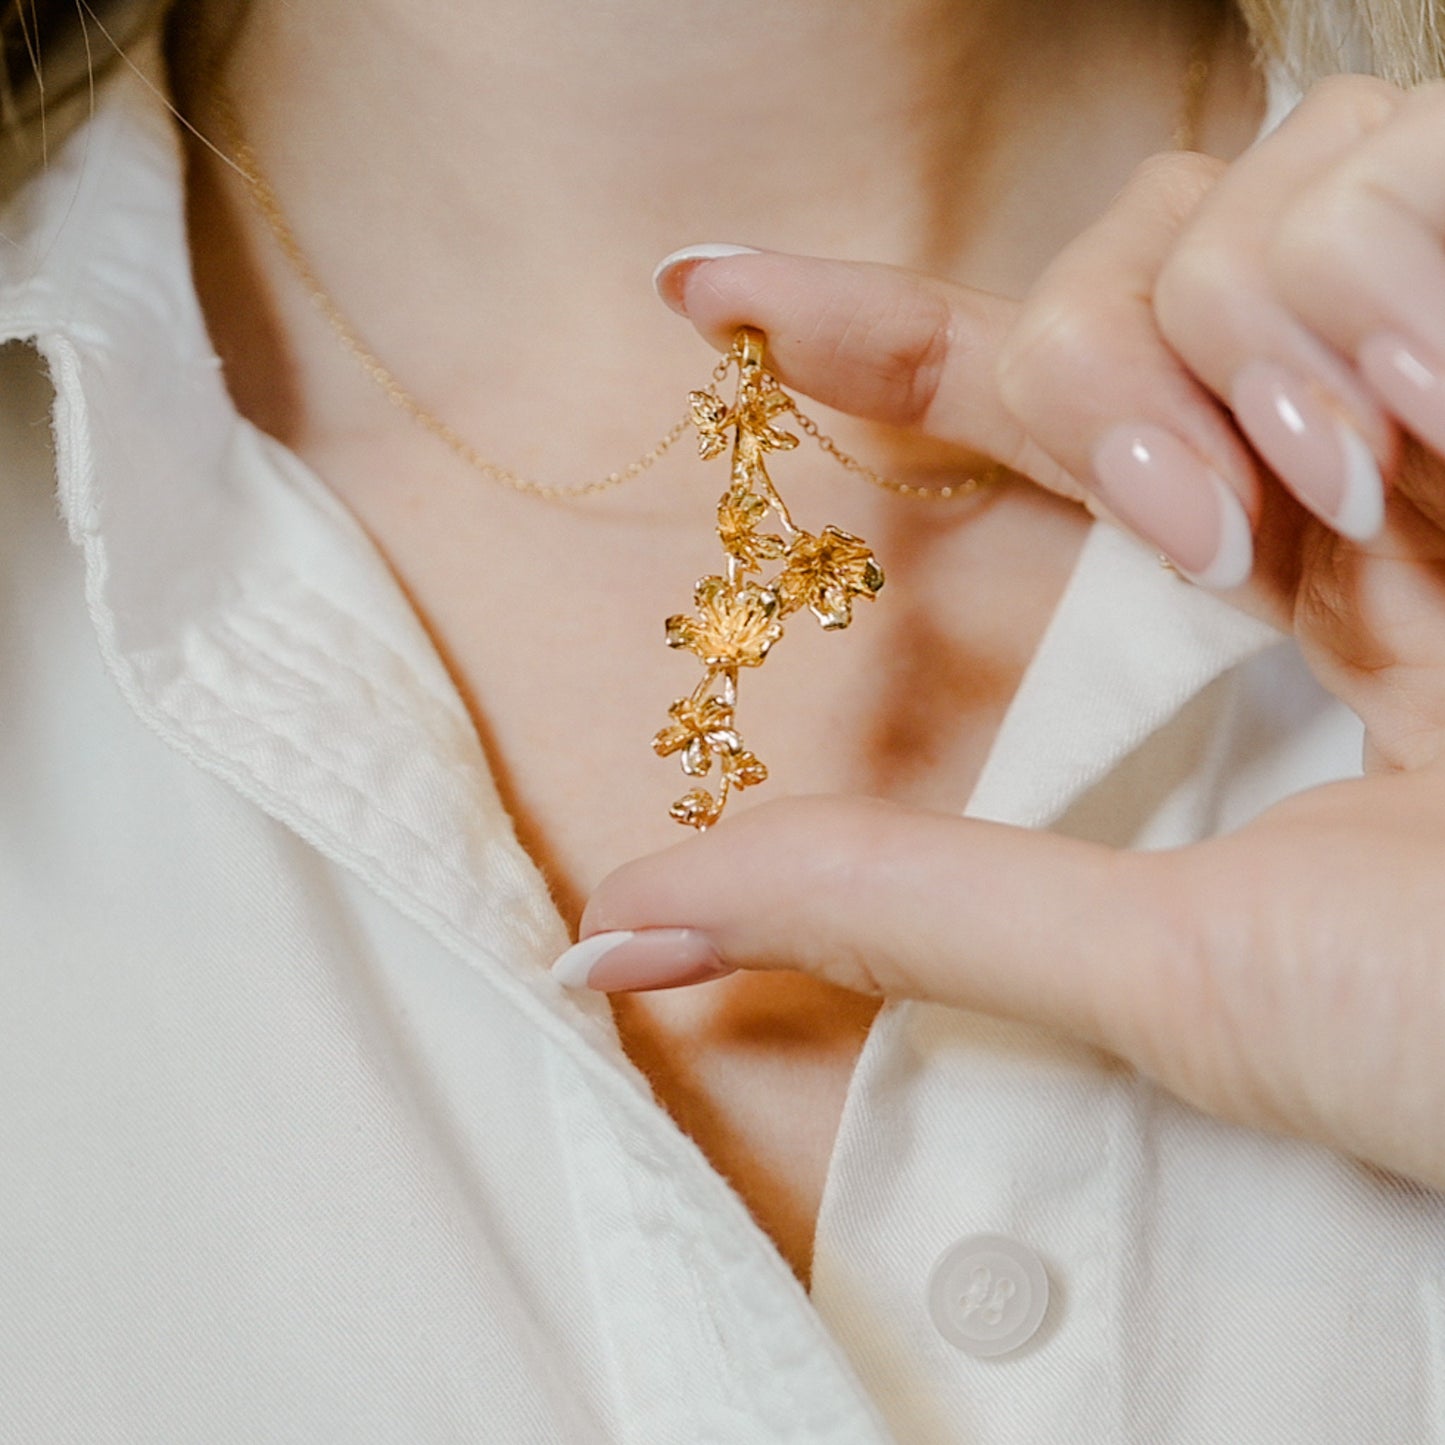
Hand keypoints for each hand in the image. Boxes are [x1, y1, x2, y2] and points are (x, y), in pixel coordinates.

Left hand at [556, 76, 1444, 1194]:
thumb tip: (631, 924)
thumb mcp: (1169, 971)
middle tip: (1195, 524)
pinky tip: (1431, 397)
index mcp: (1285, 596)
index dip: (867, 339)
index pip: (1034, 412)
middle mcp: (1372, 471)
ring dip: (1243, 336)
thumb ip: (908, 913)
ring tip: (1352, 492)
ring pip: (1252, 202)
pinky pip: (1401, 163)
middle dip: (1095, 360)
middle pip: (1131, 269)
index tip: (700, 298)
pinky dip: (1378, 265)